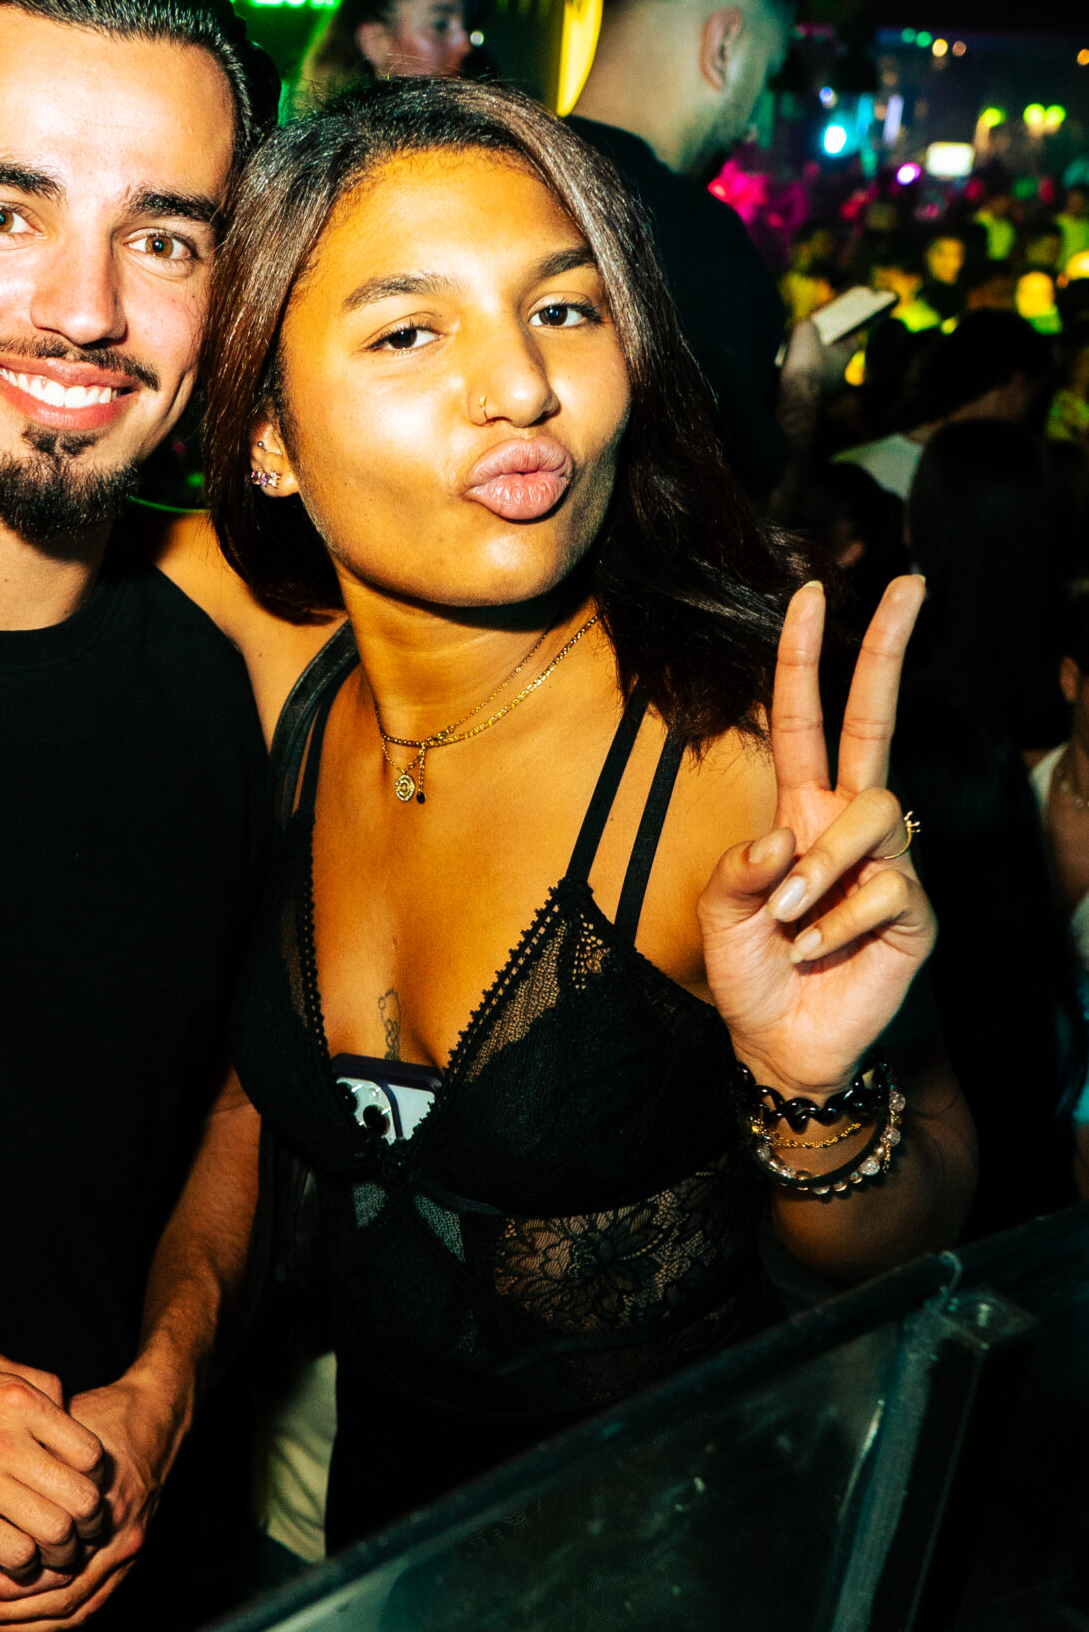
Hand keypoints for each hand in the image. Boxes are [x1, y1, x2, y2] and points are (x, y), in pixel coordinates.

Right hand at [0, 1348, 107, 1578]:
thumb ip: (32, 1381)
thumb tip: (67, 1405)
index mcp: (19, 1402)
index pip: (91, 1454)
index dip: (94, 1478)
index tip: (80, 1487)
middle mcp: (7, 1442)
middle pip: (82, 1499)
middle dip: (88, 1522)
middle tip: (79, 1530)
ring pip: (55, 1533)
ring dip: (60, 1550)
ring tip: (50, 1551)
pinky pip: (15, 1554)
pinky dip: (23, 1565)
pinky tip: (13, 1559)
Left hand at [0, 1363, 185, 1631]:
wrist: (155, 1414)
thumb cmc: (103, 1419)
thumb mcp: (62, 1433)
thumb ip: (30, 1463)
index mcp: (104, 1515)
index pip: (56, 1575)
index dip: (12, 1586)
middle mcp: (119, 1542)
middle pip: (63, 1601)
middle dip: (10, 1612)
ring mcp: (127, 1553)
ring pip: (76, 1610)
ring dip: (27, 1622)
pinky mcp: (126, 1557)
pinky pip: (90, 1601)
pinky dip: (52, 1616)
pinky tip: (16, 1619)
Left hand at [698, 575, 935, 1101]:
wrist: (781, 1046)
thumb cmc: (750, 972)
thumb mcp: (719, 915)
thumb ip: (737, 870)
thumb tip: (784, 835)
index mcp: (799, 810)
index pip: (807, 720)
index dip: (807, 659)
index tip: (812, 592)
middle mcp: (847, 823)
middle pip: (876, 723)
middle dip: (889, 650)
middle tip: (910, 585)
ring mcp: (887, 863)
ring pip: (876, 813)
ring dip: (823, 866)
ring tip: (788, 917)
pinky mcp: (913, 909)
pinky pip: (884, 889)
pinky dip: (836, 925)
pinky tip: (815, 952)